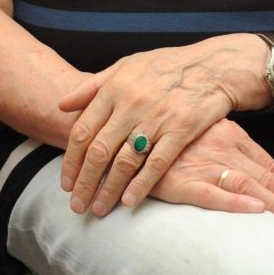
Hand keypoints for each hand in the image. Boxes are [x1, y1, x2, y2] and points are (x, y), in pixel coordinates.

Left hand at [56, 35, 270, 215]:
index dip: (71, 160)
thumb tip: (61, 104)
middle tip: (77, 205)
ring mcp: (156, 118)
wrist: (212, 65)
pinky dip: (141, 185)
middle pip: (99, 151)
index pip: (82, 130)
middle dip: (85, 182)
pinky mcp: (181, 130)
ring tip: (99, 209)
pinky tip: (129, 201)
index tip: (66, 182)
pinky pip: (156, 163)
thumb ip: (92, 86)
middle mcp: (131, 104)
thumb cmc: (166, 66)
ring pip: (124, 161)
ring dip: (108, 190)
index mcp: (115, 88)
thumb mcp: (125, 66)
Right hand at [145, 120, 273, 230]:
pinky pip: (214, 194)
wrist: (126, 131)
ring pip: (248, 186)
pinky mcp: (181, 180)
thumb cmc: (165, 133)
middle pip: (265, 178)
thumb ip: (222, 145)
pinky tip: (256, 212)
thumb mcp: (200, 131)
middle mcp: (221, 146)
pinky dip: (237, 204)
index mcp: (228, 133)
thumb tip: (242, 169)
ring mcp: (202, 163)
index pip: (267, 164)